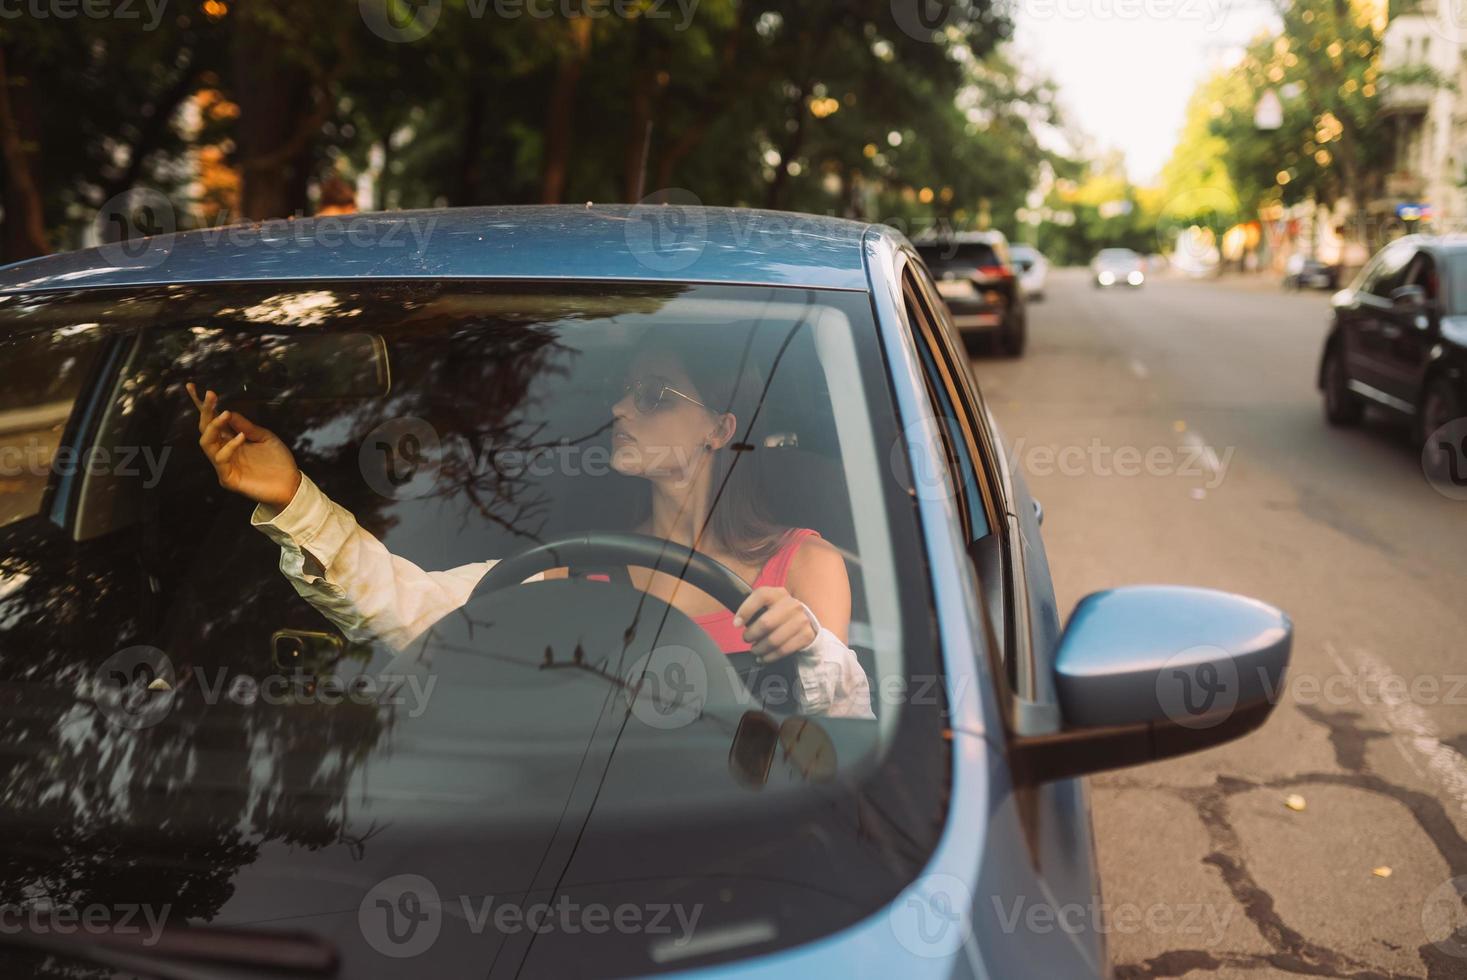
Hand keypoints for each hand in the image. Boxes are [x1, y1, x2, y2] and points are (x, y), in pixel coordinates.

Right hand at [187, 383, 301, 508]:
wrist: (290, 485)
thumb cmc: (278, 461)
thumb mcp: (265, 437)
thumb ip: (247, 426)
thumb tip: (229, 411)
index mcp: (231, 440)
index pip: (212, 421)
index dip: (202, 406)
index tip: (192, 387)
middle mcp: (224, 450)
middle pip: (205, 429)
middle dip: (206, 411)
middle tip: (211, 395)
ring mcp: (224, 465)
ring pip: (206, 443)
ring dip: (214, 427)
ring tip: (225, 414)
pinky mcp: (227, 478)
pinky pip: (221, 459)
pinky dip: (230, 446)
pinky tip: (242, 437)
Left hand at [733, 586, 817, 662]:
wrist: (805, 621)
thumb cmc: (779, 614)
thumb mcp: (768, 604)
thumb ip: (754, 609)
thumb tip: (737, 621)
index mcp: (778, 594)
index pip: (760, 596)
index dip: (745, 610)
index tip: (736, 623)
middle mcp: (792, 605)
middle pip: (766, 623)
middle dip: (751, 635)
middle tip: (747, 639)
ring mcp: (801, 620)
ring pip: (773, 640)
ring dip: (759, 649)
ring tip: (755, 650)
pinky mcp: (806, 635)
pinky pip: (783, 650)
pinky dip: (770, 656)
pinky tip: (764, 657)